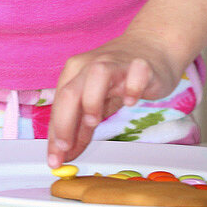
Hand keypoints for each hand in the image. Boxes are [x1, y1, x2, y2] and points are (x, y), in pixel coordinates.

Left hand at [47, 34, 180, 167]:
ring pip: (97, 75)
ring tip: (93, 122)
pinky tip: (130, 101)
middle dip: (64, 122)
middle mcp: (91, 65)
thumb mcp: (96, 102)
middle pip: (70, 91)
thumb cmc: (119, 76)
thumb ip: (81, 127)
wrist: (151, 46)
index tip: (55, 160)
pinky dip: (132, 87)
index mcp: (75, 73)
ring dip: (91, 100)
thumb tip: (66, 155)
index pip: (59, 105)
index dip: (54, 134)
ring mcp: (116, 63)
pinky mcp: (142, 65)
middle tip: (66, 148)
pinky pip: (136, 72)